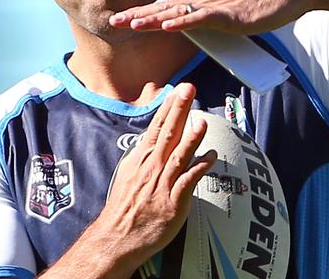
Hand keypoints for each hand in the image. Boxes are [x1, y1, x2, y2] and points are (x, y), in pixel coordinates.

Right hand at [98, 83, 216, 273]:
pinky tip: (211, 156)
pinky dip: (200, 167)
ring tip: (202, 120)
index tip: (176, 90)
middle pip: (168, 134)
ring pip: (179, 155)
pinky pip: (188, 181)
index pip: (157, 127)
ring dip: (191, 138)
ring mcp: (162, 184)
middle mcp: (152, 167)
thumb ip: (146, 155)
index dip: (167, 108)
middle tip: (188, 89)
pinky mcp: (172, 202)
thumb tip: (156, 139)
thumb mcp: (131, 173)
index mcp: (142, 158)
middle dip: (178, 110)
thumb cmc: (126, 207)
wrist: (117, 237)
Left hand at [109, 0, 312, 34]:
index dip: (146, 12)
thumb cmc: (264, 1)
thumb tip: (201, 27)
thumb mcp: (233, 10)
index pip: (170, 6)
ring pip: (179, 11)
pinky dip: (183, 21)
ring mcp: (217, 4)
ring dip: (153, 18)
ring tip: (130, 23)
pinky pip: (202, 17)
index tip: (124, 18)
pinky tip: (166, 25)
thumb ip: (216, 18)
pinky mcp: (230, 13)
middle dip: (139, 14)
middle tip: (114, 20)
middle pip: (166, 7)